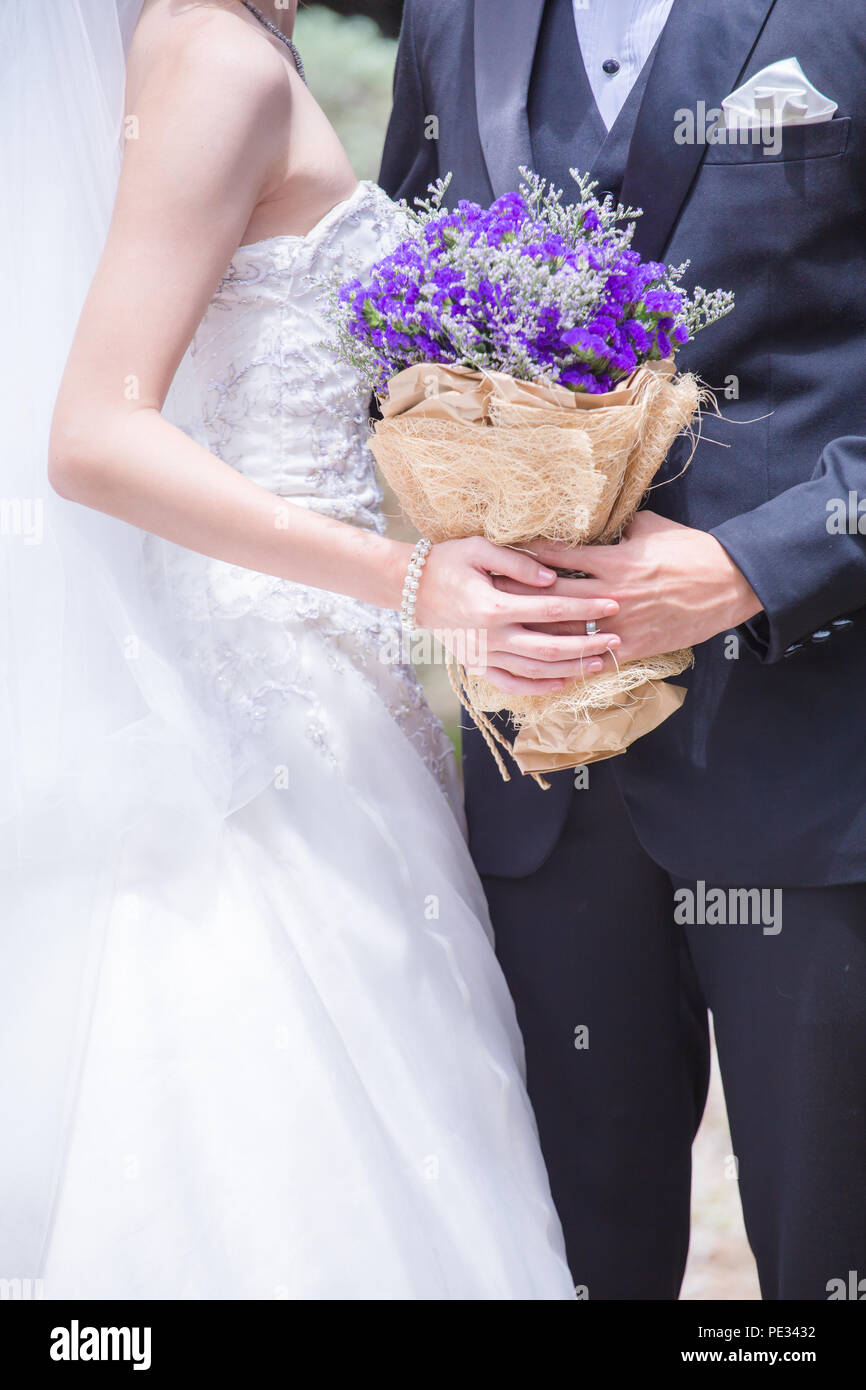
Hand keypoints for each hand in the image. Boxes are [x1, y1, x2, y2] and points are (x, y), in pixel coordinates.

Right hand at [414, 538, 621, 695]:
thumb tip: (554, 579)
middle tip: (617, 639)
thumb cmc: (447, 561)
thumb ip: (518, 563)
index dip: (585, 608)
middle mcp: (490, 637)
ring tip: (600, 662)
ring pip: (535, 671)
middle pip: (550, 648)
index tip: (613, 604)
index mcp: (494, 607)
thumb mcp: (479, 549)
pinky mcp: (476, 666)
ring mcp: (483, 656)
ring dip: (570, 669)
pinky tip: (562, 683)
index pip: (551, 610)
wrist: (410, 589)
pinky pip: (511, 684)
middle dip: (587, 645)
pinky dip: (538, 687)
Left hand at [510, 512, 761, 664]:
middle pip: (553, 595)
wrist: (729, 584)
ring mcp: (621, 623)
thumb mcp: (653, 528)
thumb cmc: (692, 551)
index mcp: (614, 560)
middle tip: (489, 592)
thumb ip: (620, 527)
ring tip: (507, 629)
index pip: (559, 556)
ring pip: (568, 630)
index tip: (505, 553)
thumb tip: (601, 523)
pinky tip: (546, 665)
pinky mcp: (634, 646)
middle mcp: (611, 594)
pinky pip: (595, 657)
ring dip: (537, 630)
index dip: (529, 555)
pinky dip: (570, 662)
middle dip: (520, 594)